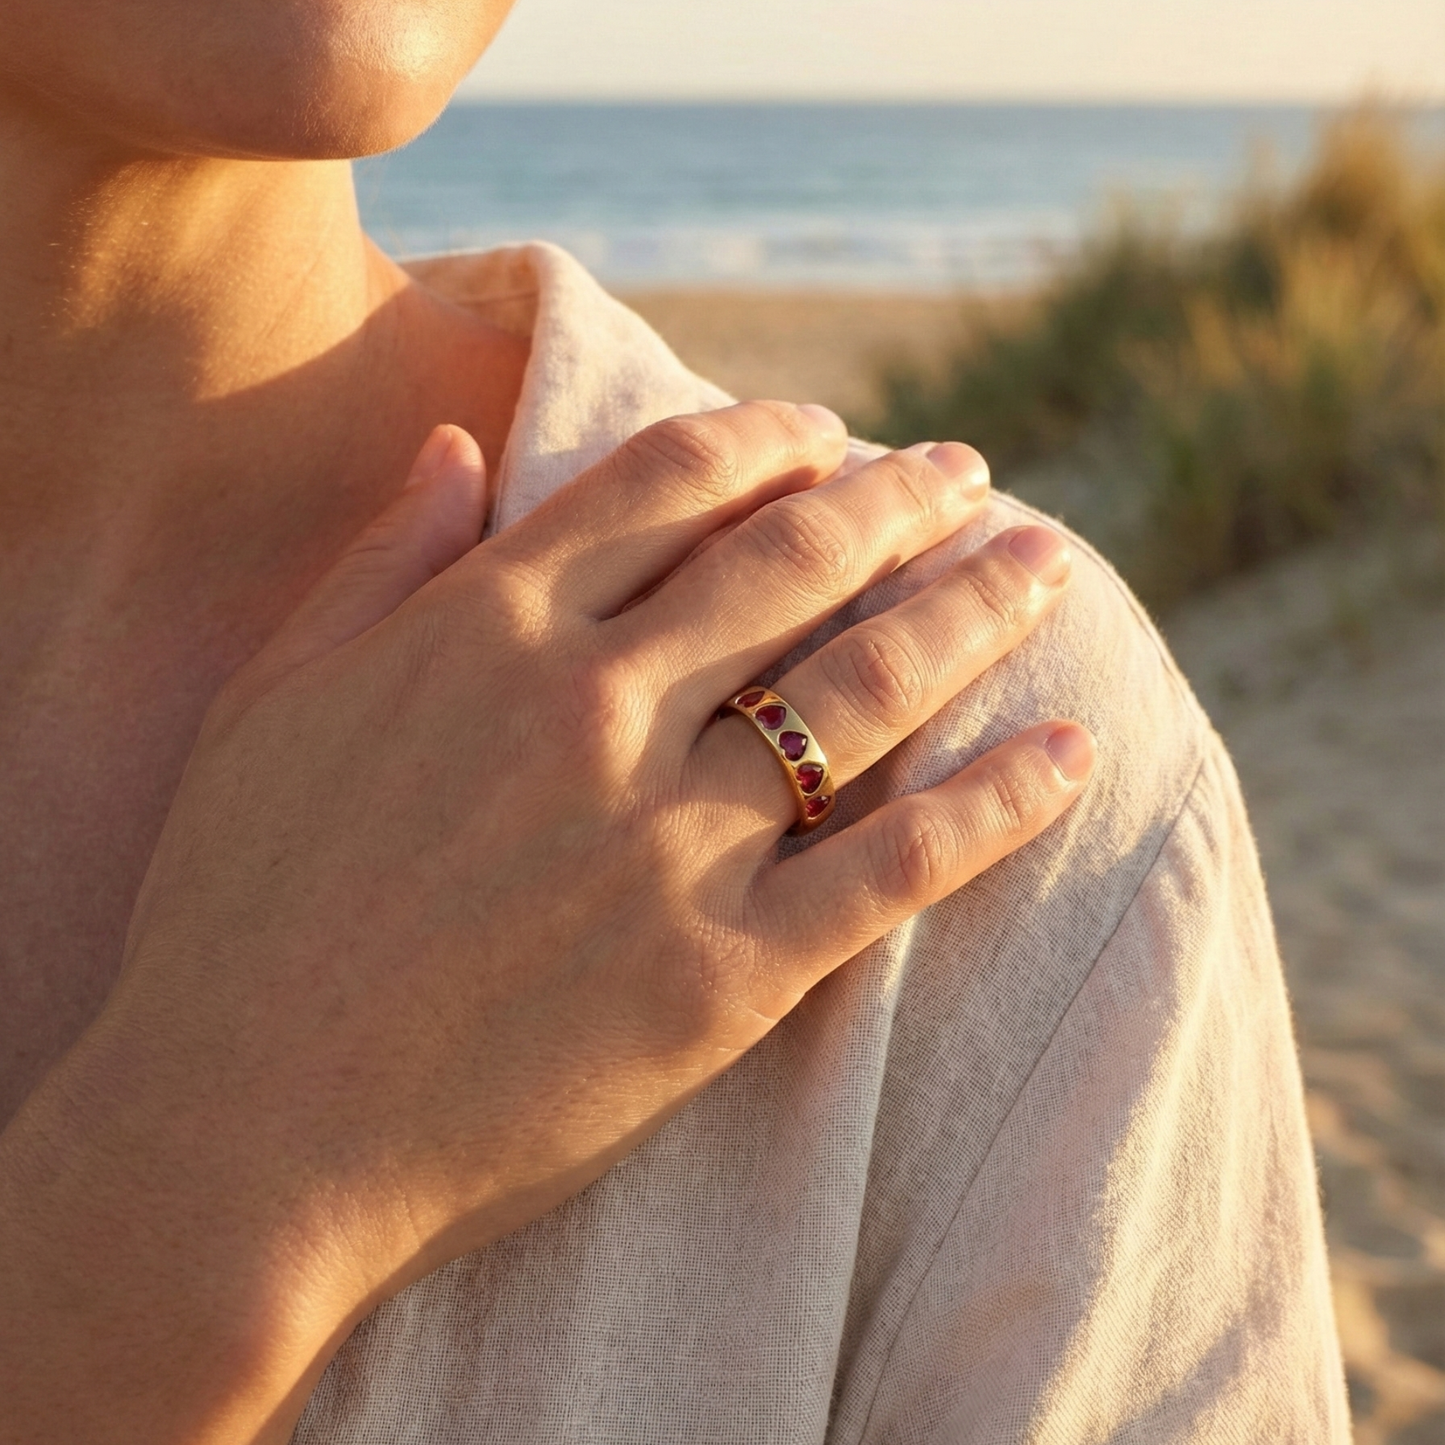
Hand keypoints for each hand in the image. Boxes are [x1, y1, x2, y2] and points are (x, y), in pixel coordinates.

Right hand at [0, 402, 1092, 1442]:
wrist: (238, 1133)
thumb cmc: (234, 910)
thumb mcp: (273, 698)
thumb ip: (381, 559)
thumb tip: (461, 440)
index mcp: (488, 627)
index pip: (668, 481)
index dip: (769, 440)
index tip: (831, 430)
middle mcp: (594, 707)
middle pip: (794, 561)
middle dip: (899, 501)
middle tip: (970, 473)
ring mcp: (666, 840)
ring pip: (865, 690)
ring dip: (972, 613)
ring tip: (1048, 568)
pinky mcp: (721, 973)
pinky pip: (894, 867)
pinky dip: (997, 804)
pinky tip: (1072, 753)